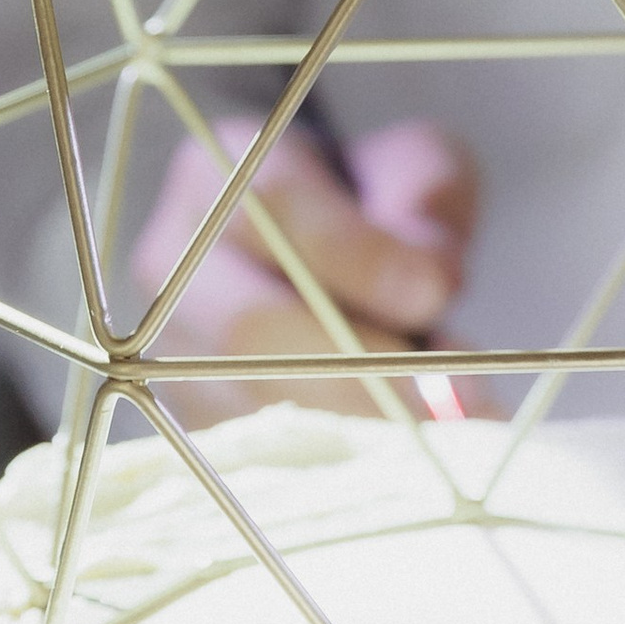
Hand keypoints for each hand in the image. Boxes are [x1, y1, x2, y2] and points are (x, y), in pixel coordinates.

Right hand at [130, 117, 478, 426]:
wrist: (320, 261)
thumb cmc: (371, 203)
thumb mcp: (412, 167)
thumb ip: (425, 197)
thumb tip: (430, 280)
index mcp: (215, 175)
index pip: (272, 207)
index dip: (356, 254)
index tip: (435, 293)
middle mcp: (172, 267)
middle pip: (248, 325)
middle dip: (360, 364)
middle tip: (454, 390)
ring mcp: (170, 353)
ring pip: (256, 401)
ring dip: (361, 421)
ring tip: (449, 423)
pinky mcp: (193, 423)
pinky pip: (263, 456)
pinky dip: (344, 457)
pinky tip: (407, 450)